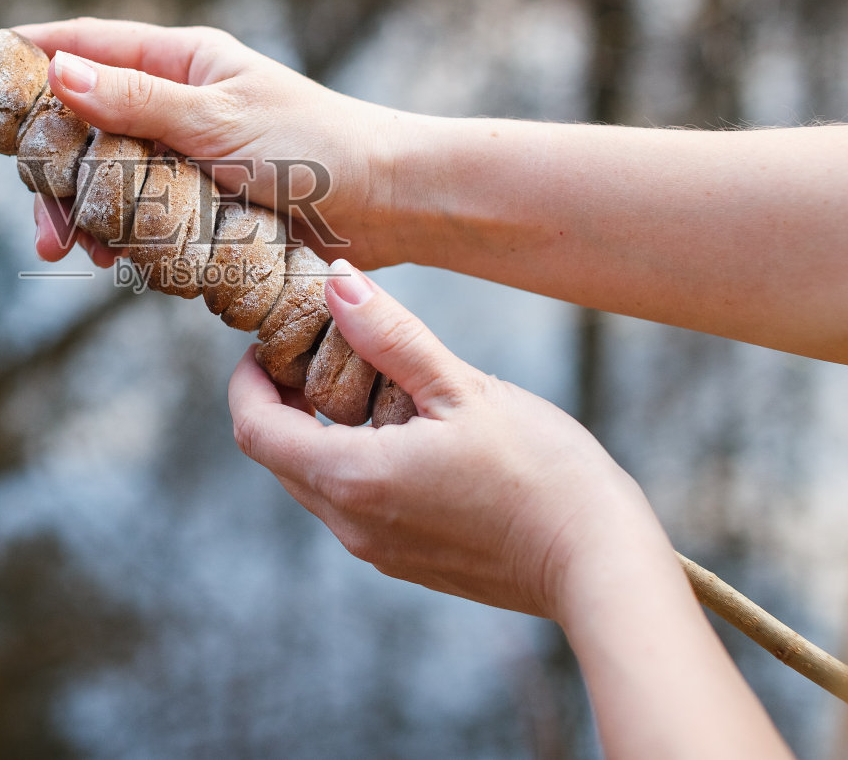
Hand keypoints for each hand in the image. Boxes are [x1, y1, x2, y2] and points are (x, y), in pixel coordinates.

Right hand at [13, 18, 402, 268]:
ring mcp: (186, 156)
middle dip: (54, 166)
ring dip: (86, 212)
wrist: (391, 205)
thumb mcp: (219, 119)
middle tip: (41, 214)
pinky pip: (141, 217)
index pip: (85, 45)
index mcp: (182, 60)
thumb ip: (137, 101)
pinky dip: (122, 237)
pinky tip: (119, 260)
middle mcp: (177, 104)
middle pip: (83, 123)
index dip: (28, 59)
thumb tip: (57, 72)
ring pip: (107, 177)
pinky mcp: (200, 205)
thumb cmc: (317, 145)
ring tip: (80, 250)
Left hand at [227, 259, 668, 620]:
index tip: (271, 342)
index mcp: (353, 480)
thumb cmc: (543, 473)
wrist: (600, 565)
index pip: (254, 429)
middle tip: (322, 350)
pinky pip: (356, 506)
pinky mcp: (409, 562)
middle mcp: (352, 525)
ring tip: (375, 385)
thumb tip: (334, 282)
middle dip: (285, 400)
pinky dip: (357, 462)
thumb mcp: (462, 389)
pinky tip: (409, 432)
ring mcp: (380, 550)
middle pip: (279, 456)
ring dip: (324, 432)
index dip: (247, 380)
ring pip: (317, 482)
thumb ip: (390, 336)